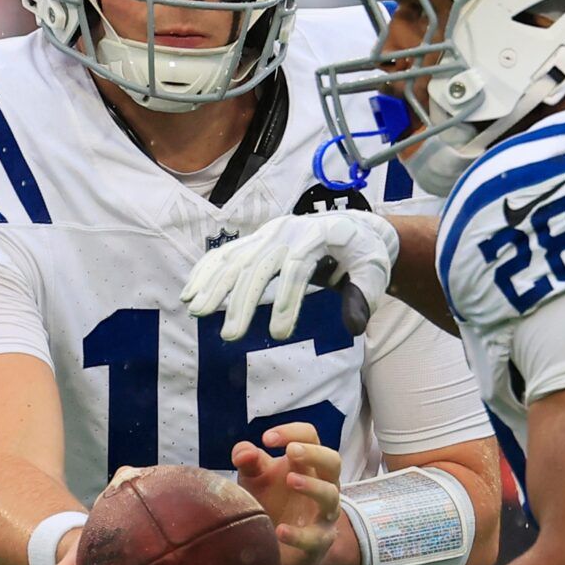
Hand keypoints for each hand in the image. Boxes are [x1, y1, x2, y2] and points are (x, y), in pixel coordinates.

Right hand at [183, 210, 398, 340]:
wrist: (354, 229)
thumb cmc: (364, 255)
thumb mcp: (374, 272)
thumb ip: (364, 296)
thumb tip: (353, 325)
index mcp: (319, 235)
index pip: (297, 268)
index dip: (288, 299)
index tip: (278, 333)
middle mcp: (288, 231)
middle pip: (259, 265)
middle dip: (242, 301)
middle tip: (231, 336)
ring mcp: (269, 234)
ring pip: (236, 259)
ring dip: (214, 286)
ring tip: (198, 312)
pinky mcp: (256, 240)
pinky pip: (226, 254)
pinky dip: (206, 271)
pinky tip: (190, 292)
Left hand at [231, 423, 355, 564]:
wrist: (277, 544)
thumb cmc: (270, 501)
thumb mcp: (255, 478)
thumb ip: (248, 462)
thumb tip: (244, 451)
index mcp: (307, 464)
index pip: (310, 437)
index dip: (292, 432)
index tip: (267, 439)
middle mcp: (322, 484)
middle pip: (332, 461)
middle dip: (314, 453)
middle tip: (291, 451)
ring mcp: (324, 513)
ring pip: (330, 495)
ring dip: (313, 486)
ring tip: (291, 481)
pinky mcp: (319, 541)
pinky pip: (315, 538)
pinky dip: (298, 534)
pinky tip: (279, 530)